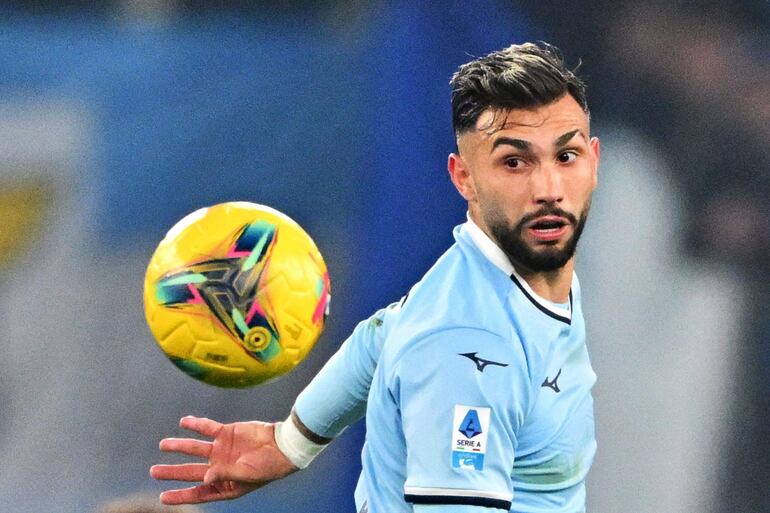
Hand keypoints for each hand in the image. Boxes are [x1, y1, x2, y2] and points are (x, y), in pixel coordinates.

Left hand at [150, 415, 297, 504]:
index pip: (199, 492)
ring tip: (162, 445)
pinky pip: (207, 428)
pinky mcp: (226, 433)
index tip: (163, 496)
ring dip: (179, 445)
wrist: (284, 444)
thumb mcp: (247, 475)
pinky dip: (195, 425)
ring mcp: (222, 450)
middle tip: (154, 471)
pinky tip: (183, 422)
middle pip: (191, 471)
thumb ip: (225, 475)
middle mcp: (220, 468)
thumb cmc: (269, 466)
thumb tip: (205, 476)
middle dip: (172, 471)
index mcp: (225, 485)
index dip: (180, 495)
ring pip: (195, 448)